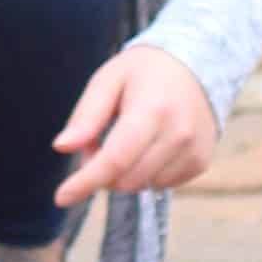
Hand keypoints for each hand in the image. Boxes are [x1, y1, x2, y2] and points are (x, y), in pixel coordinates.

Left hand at [52, 39, 221, 208]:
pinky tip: (149, 145)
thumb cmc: (143, 72)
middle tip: (98, 140)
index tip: (61, 197)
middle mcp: (178, 135)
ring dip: (124, 172)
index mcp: (152, 110)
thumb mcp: (107, 80)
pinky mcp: (200, 163)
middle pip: (126, 179)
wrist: (194, 65)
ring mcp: (193, 151)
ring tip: (127, 137)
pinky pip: (161, 185)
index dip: (86, 181)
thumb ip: (86, 116)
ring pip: (142, 185)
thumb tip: (62, 147)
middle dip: (101, 170)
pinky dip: (146, 173)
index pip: (116, 159)